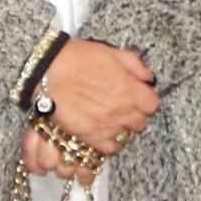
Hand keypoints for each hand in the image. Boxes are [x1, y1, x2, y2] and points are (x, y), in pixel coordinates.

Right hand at [43, 39, 160, 151]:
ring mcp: (104, 126)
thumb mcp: (111, 52)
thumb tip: (147, 78)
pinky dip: (108, 141)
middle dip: (135, 113)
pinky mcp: (88, 136)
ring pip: (125, 136)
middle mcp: (119, 111)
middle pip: (140, 122)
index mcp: (128, 89)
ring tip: (111, 118)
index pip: (152, 104)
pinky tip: (102, 130)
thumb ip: (134, 65)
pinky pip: (108, 148)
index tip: (139, 95)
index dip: (146, 98)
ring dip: (121, 127)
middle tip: (124, 106)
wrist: (47, 70)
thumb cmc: (76, 58)